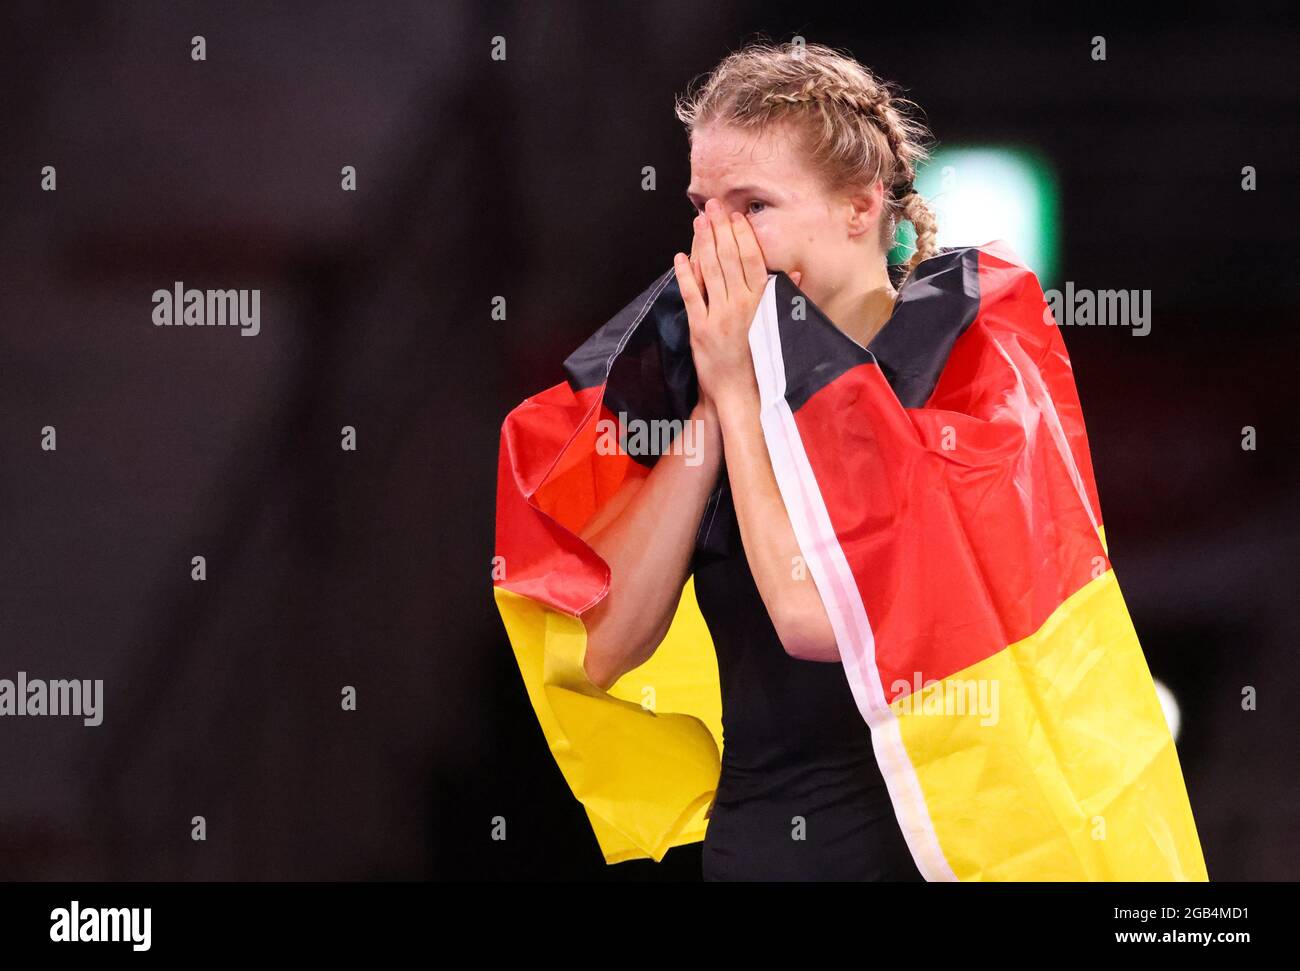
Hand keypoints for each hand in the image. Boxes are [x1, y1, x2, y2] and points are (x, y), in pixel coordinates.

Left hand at [673, 199, 769, 405]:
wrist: (740, 392)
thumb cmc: (761, 359)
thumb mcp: (777, 325)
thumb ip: (783, 297)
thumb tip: (794, 272)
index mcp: (761, 302)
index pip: (752, 260)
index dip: (743, 235)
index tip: (736, 217)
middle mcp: (741, 305)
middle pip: (729, 258)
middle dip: (720, 229)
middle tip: (713, 206)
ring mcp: (719, 316)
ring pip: (711, 271)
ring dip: (704, 243)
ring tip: (699, 222)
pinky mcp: (700, 328)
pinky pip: (692, 294)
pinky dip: (686, 274)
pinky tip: (681, 256)